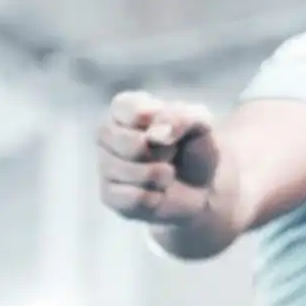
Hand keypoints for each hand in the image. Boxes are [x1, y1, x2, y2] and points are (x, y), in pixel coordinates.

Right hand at [97, 91, 222, 224]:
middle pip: (132, 144)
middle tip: (172, 153)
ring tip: (166, 172)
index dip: (161, 124)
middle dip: (163, 152)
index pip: (134, 111)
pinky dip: (156, 196)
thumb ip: (182, 119)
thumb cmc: (195, 148)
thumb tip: (157, 135)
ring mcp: (104, 165)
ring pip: (131, 173)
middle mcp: (107, 133)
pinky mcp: (109, 195)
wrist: (201, 187)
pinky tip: (157, 192)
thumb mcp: (201, 124)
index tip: (173, 129)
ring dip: (162, 175)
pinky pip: (134, 198)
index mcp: (125, 107)